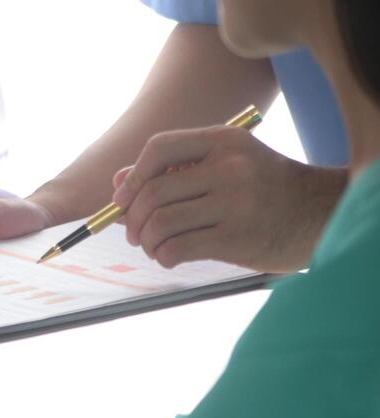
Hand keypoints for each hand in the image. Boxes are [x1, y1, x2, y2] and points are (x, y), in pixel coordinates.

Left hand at [111, 126, 344, 272]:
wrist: (319, 215)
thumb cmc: (264, 191)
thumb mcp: (226, 167)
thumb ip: (174, 171)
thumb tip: (118, 184)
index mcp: (223, 141)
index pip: (158, 148)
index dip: (132, 176)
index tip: (124, 199)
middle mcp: (228, 167)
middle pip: (152, 192)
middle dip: (132, 219)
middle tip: (135, 234)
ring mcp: (234, 202)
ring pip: (160, 223)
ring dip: (146, 241)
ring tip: (154, 246)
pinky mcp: (236, 237)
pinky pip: (176, 248)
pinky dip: (162, 256)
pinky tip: (169, 257)